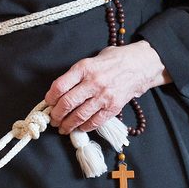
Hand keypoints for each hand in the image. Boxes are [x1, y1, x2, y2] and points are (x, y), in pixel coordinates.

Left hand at [44, 40, 170, 134]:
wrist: (140, 65)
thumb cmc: (114, 60)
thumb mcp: (92, 58)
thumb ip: (77, 73)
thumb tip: (60, 90)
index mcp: (84, 67)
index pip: (60, 86)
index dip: (50, 97)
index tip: (48, 102)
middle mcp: (93, 82)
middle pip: (67, 103)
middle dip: (57, 115)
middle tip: (53, 120)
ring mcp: (103, 96)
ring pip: (79, 116)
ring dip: (68, 125)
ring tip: (63, 128)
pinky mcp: (113, 107)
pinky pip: (95, 122)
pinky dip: (85, 127)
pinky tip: (79, 128)